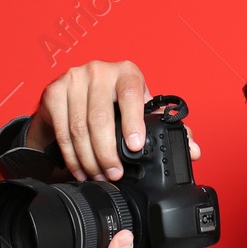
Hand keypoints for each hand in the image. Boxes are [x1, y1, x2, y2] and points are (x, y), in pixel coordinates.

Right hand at [24, 59, 200, 181]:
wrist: (74, 93)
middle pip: (101, 119)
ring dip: (90, 160)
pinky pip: (63, 132)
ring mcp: (73, 79)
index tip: (135, 146)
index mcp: (126, 72)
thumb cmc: (113, 102)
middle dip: (108, 154)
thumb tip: (192, 150)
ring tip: (99, 176)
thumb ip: (165, 128)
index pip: (131, 94)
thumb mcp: (139, 110)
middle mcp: (99, 71)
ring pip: (80, 129)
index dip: (133, 122)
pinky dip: (72, 157)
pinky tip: (81, 170)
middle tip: (115, 174)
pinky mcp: (53, 93)